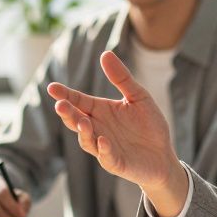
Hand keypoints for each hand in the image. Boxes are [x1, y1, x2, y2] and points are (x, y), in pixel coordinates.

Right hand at [47, 51, 187, 216]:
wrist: (164, 155)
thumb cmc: (149, 125)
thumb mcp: (138, 97)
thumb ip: (121, 78)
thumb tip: (105, 53)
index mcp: (101, 111)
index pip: (78, 101)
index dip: (65, 95)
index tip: (52, 88)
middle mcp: (98, 128)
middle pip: (76, 120)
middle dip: (68, 114)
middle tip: (60, 105)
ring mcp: (104, 147)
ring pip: (86, 140)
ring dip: (83, 132)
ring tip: (82, 122)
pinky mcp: (116, 163)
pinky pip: (106, 157)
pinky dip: (103, 150)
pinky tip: (103, 141)